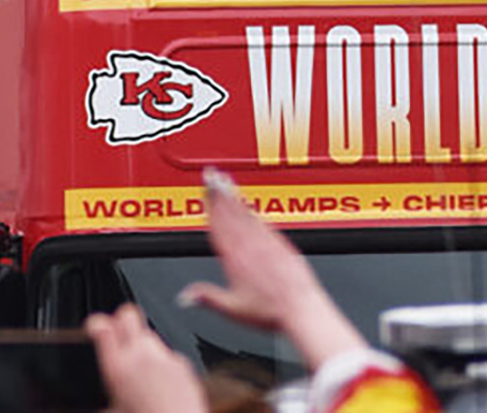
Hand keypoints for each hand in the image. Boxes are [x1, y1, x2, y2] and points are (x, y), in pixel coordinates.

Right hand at [86, 304, 207, 412]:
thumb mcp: (111, 410)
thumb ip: (99, 400)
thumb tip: (85, 402)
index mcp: (117, 369)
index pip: (102, 326)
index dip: (96, 324)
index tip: (94, 328)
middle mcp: (142, 357)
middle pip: (129, 314)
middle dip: (120, 321)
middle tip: (115, 336)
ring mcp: (165, 358)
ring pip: (149, 334)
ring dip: (141, 345)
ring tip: (136, 370)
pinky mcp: (183, 364)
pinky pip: (167, 354)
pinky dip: (160, 363)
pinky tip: (157, 385)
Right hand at [178, 167, 365, 369]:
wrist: (301, 308)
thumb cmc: (270, 312)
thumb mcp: (232, 309)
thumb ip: (207, 298)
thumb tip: (184, 296)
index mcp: (236, 259)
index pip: (219, 225)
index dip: (211, 205)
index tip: (205, 188)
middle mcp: (252, 246)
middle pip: (232, 214)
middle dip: (220, 193)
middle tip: (212, 174)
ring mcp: (268, 243)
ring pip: (247, 214)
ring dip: (235, 197)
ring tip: (227, 182)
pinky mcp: (282, 245)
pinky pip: (263, 223)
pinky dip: (253, 211)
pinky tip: (250, 206)